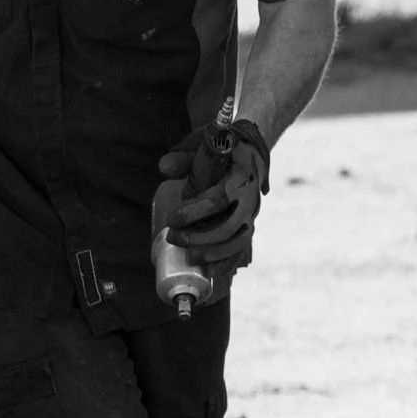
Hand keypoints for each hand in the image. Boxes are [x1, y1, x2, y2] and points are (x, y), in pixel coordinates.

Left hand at [155, 120, 270, 265]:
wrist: (250, 155)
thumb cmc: (221, 151)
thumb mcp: (203, 146)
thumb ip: (183, 157)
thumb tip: (163, 168)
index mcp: (240, 174)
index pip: (219, 198)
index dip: (194, 212)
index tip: (172, 218)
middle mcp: (250, 197)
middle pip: (230, 225)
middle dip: (200, 237)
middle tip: (174, 238)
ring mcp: (252, 214)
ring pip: (240, 241)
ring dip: (214, 253)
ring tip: (190, 258)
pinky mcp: (249, 226)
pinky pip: (242, 249)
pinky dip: (227, 263)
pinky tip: (208, 271)